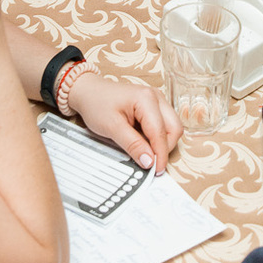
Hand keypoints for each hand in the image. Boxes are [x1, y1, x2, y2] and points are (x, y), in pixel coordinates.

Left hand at [66, 73, 183, 172]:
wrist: (88, 92)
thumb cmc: (97, 104)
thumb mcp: (112, 127)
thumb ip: (133, 145)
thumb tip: (149, 161)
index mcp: (147, 99)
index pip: (161, 132)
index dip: (160, 154)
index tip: (156, 170)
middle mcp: (157, 97)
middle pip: (174, 128)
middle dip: (165, 148)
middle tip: (151, 162)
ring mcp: (157, 101)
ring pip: (171, 127)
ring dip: (162, 143)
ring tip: (144, 151)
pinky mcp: (155, 107)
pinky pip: (164, 125)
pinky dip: (157, 137)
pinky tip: (143, 142)